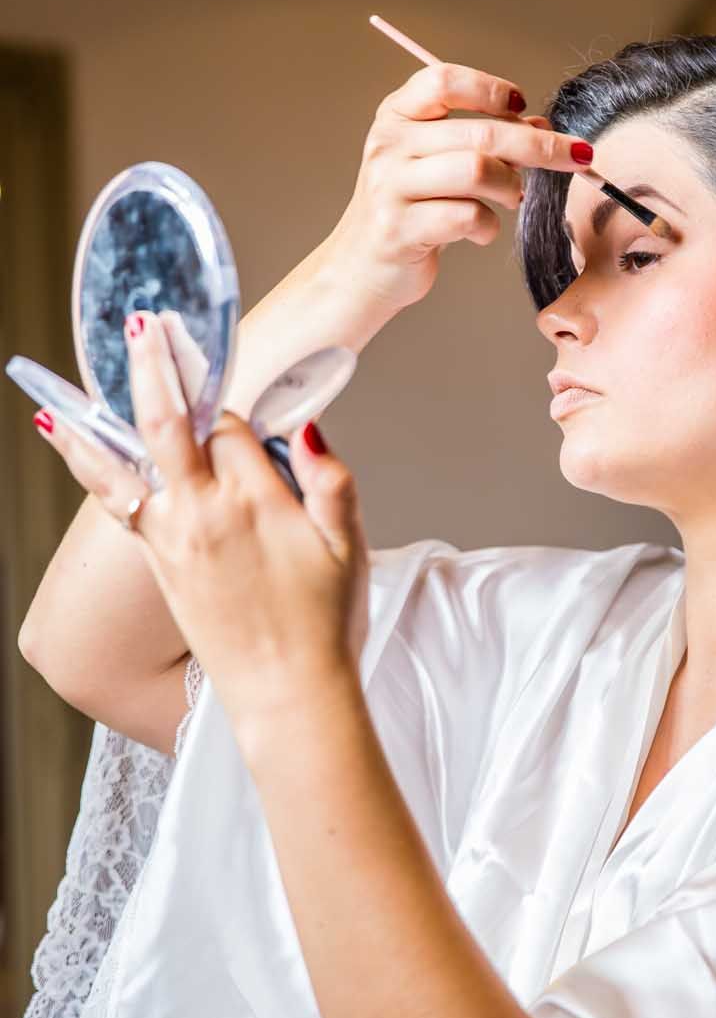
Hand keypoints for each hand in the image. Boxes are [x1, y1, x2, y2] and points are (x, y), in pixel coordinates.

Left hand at [33, 309, 368, 727]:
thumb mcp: (350, 547)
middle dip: (158, 366)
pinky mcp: (157, 562)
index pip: (231, 425)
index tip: (238, 403)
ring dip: (101, 410)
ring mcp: (172, 537)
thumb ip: (332, 480)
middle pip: (169, 421)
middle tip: (146, 324)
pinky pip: (112, 497)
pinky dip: (86, 461)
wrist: (289, 693)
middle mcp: (204, 512)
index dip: (236, 409)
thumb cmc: (325, 624)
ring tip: (73, 377)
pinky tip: (63, 434)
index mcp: (255, 501)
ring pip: (126, 457)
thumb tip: (308, 429)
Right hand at [325, 60, 587, 316]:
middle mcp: (389, 145)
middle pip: (480, 132)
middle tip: (577, 156)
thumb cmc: (410, 210)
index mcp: (397, 116)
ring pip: (476, 170)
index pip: (444, 81)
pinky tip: (479, 232)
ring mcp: (391, 187)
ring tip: (511, 199)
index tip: (521, 105)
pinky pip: (466, 217)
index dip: (489, 88)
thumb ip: (484, 140)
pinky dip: (487, 226)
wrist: (361, 267)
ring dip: (510, 186)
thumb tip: (542, 127)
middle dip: (539, 145)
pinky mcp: (400, 230)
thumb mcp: (438, 164)